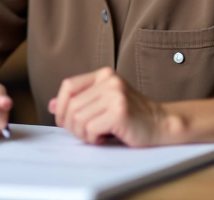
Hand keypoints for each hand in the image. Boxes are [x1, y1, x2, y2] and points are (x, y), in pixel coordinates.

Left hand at [48, 67, 167, 146]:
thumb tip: (52, 105)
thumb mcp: (103, 103)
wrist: (162, 124)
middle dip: (73, 126)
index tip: (64, 120)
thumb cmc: (132, 117)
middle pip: (71, 106)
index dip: (60, 106)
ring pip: (78, 118)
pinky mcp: (119, 111)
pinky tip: (107, 137)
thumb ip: (80, 101)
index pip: (68, 86)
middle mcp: (109, 81)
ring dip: (85, 134)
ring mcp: (115, 94)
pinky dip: (94, 138)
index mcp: (104, 75)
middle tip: (88, 133)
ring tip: (99, 134)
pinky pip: (90, 128)